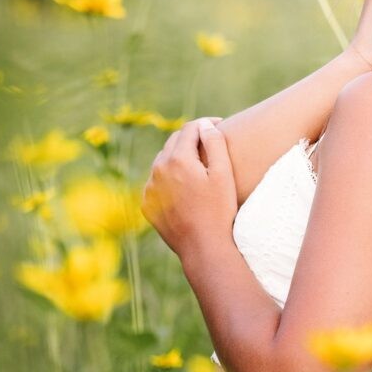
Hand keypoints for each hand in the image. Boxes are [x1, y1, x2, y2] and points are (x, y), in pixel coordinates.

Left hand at [141, 117, 236, 259]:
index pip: (190, 128)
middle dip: (192, 138)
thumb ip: (215, 143)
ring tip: (199, 165)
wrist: (203, 247)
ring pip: (164, 161)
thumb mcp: (223, 174)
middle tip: (211, 144)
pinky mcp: (148, 204)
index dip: (207, 124)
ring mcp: (150, 188)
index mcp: (177, 159)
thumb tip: (206, 125)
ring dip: (180, 157)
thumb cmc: (218, 210)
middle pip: (174, 141)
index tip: (221, 125)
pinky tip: (186, 187)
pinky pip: (157, 182)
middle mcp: (158, 169)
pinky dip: (170, 178)